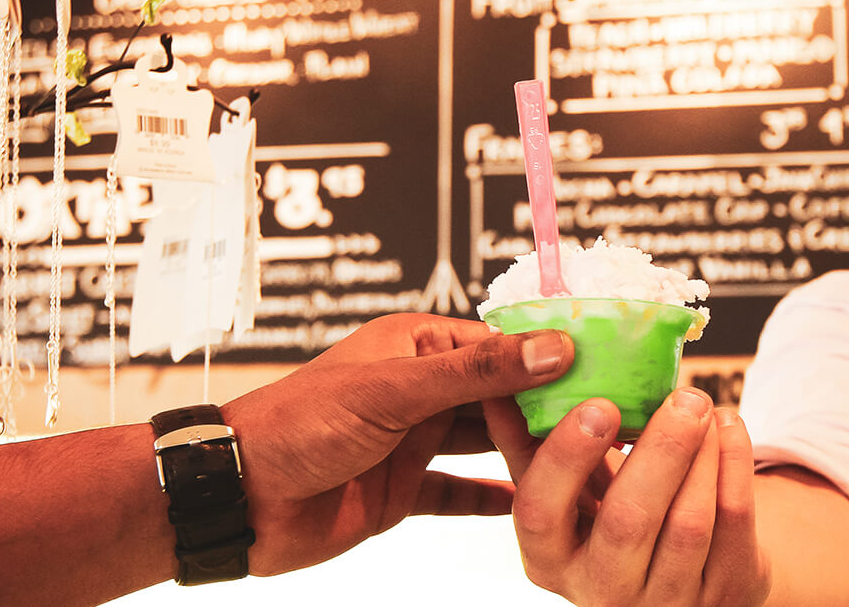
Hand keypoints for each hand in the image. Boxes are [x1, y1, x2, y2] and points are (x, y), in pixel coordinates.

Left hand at [221, 313, 572, 573]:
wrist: (239, 497)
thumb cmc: (297, 425)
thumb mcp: (394, 390)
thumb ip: (476, 373)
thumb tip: (550, 348)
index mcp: (413, 346)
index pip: (496, 344)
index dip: (548, 354)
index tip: (603, 366)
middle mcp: (417, 389)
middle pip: (498, 395)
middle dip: (547, 405)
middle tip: (609, 416)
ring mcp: (411, 441)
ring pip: (485, 443)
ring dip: (529, 451)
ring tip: (589, 457)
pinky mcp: (403, 490)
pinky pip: (459, 492)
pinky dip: (495, 497)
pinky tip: (539, 504)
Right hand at [488, 388, 771, 606]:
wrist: (684, 574)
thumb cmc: (609, 518)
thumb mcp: (563, 492)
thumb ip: (529, 442)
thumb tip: (495, 378)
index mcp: (549, 559)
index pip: (541, 512)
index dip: (566, 458)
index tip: (598, 405)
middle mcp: (603, 591)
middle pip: (628, 522)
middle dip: (660, 451)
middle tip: (682, 396)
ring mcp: (668, 598)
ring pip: (689, 521)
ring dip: (702, 451)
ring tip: (702, 404)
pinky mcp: (724, 591)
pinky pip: (733, 521)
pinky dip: (735, 464)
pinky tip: (727, 426)